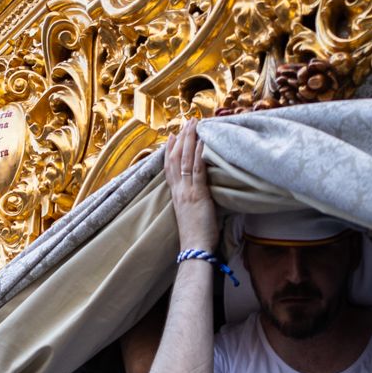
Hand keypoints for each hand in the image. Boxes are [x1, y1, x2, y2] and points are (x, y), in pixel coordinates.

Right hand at [163, 118, 218, 252]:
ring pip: (185, 160)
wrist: (195, 250)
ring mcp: (187, 191)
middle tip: (185, 122)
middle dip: (181, 139)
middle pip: (175, 159)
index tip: (171, 137)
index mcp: (176, 196)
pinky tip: (201, 141)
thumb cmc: (196, 238)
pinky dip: (198, 154)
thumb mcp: (192, 215)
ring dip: (190, 140)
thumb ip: (194, 202)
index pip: (169, 169)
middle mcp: (179, 191)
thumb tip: (202, 195)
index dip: (169, 151)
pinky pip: (197, 170)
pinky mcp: (198, 195)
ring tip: (194, 124)